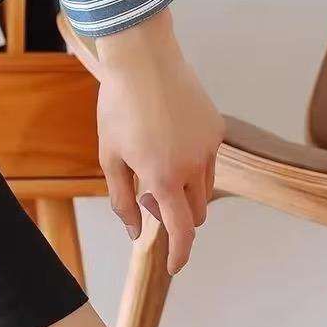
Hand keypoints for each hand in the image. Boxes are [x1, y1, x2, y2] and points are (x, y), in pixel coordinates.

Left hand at [93, 10, 223, 273]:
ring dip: (185, 195)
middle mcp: (193, 166)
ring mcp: (209, 147)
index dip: (179, 254)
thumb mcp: (110, 159)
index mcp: (163, 177)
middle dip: (176, 218)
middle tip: (147, 197)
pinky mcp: (217, 129)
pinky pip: (210, 162)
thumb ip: (123, 201)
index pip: (181, 231)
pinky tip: (170, 142)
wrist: (143, 59)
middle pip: (195, 215)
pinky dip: (193, 168)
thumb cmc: (118, 109)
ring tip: (156, 167)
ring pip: (205, 191)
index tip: (174, 268)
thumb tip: (135, 232)